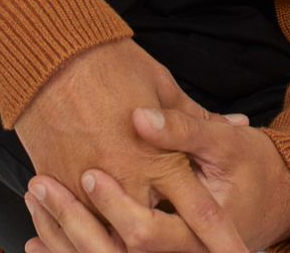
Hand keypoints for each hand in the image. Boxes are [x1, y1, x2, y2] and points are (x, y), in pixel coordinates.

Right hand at [14, 38, 249, 252]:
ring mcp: (90, 190)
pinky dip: (90, 229)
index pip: (201, 212)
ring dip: (125, 237)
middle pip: (154, 237)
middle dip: (173, 244)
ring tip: (135, 237)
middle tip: (197, 249)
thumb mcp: (162, 86)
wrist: (52, 56)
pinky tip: (99, 231)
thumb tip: (238, 123)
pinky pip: (77, 225)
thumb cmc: (113, 63)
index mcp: (159, 159)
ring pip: (113, 239)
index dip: (224, 239)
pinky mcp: (60, 187)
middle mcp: (128, 182)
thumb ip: (195, 119)